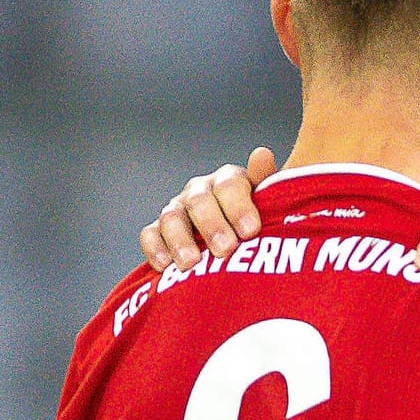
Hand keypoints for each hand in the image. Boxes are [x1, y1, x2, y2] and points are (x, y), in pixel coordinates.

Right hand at [140, 147, 277, 270]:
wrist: (238, 252)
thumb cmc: (258, 228)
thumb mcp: (270, 208)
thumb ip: (269, 183)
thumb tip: (261, 154)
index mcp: (229, 181)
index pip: (230, 185)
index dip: (239, 207)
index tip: (250, 231)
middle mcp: (200, 191)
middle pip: (200, 201)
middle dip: (212, 225)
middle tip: (225, 249)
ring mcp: (178, 209)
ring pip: (172, 217)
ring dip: (180, 240)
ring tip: (191, 263)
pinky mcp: (159, 231)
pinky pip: (150, 235)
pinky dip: (155, 249)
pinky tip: (166, 266)